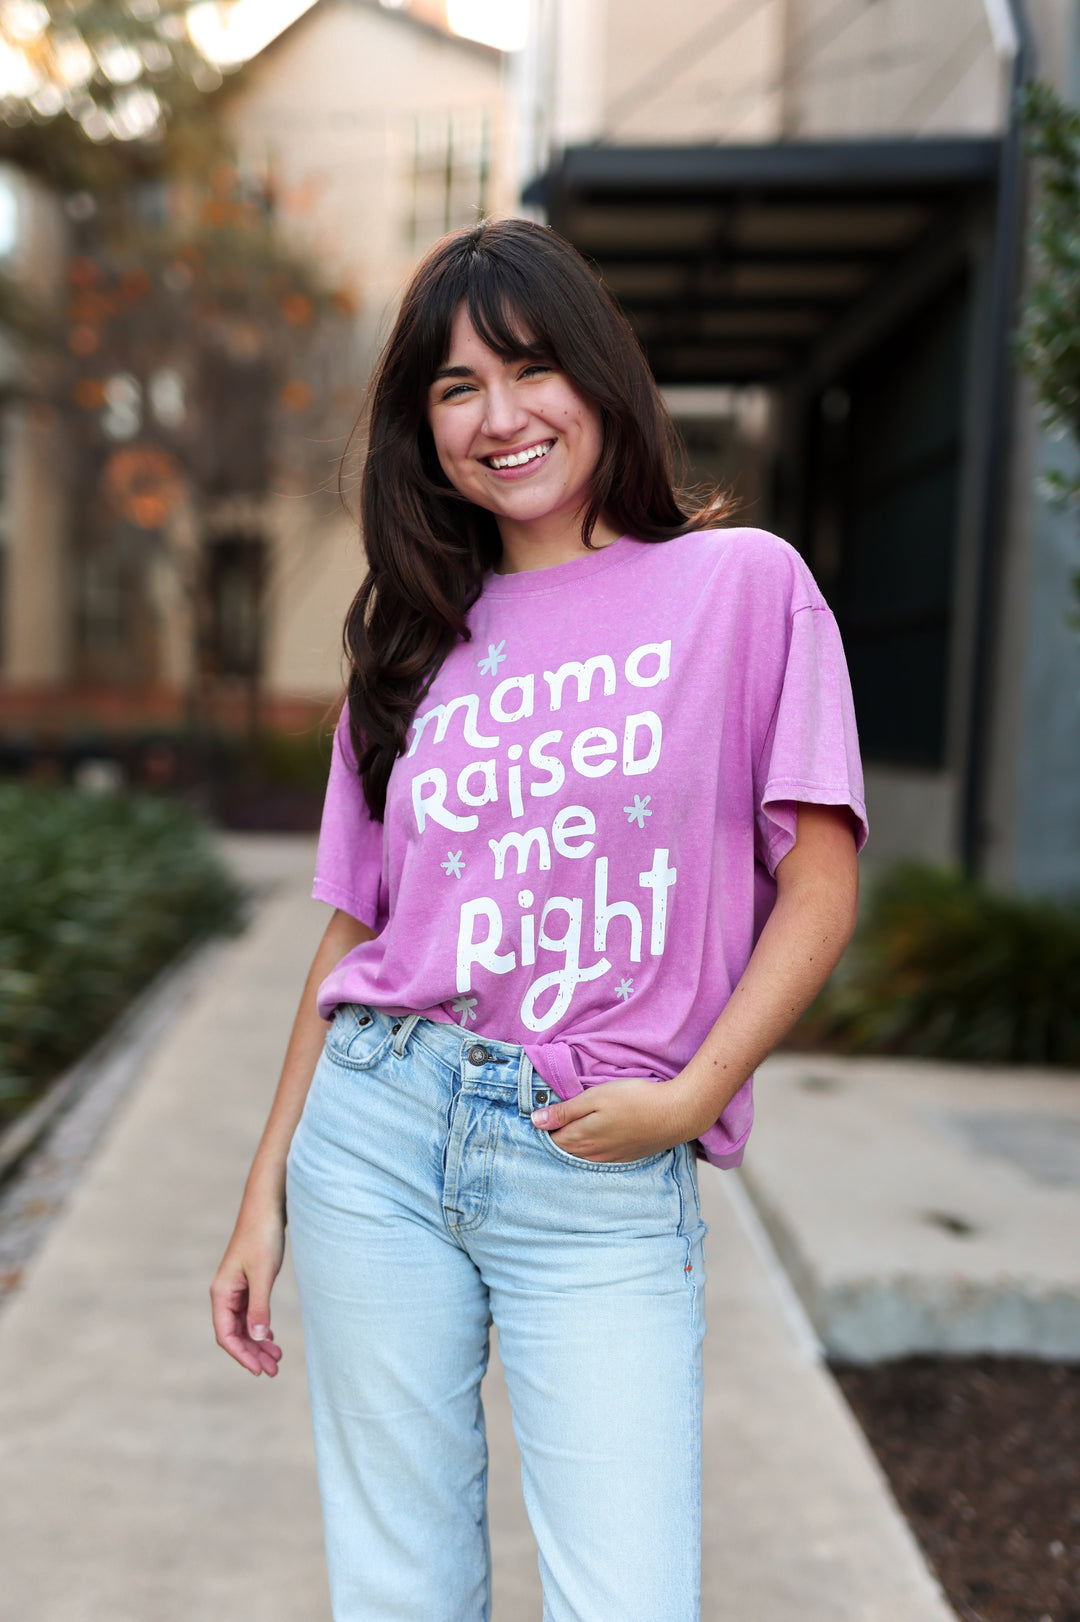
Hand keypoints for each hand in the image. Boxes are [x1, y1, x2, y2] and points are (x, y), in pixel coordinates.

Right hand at [210, 1202, 285, 1376]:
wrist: (267, 1207)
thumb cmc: (262, 1236)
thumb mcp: (263, 1274)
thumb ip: (260, 1306)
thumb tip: (258, 1338)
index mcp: (222, 1292)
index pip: (226, 1335)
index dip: (242, 1355)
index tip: (259, 1370)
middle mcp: (225, 1293)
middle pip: (235, 1334)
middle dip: (252, 1353)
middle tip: (273, 1370)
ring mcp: (236, 1288)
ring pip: (244, 1325)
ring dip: (258, 1342)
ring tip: (277, 1358)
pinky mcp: (247, 1283)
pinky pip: (250, 1314)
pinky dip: (260, 1327)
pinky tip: (270, 1336)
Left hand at [531, 1077, 698, 1162]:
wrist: (675, 1114)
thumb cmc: (635, 1100)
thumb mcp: (595, 1097)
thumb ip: (565, 1111)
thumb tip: (535, 1121)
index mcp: (581, 1137)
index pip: (550, 1137)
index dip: (544, 1125)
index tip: (541, 1111)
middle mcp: (592, 1153)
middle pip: (563, 1148)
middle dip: (555, 1135)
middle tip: (552, 1118)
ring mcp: (609, 1158)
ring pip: (580, 1154)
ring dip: (572, 1142)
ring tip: (570, 1125)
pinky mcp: (624, 1157)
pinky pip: (597, 1157)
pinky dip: (590, 1148)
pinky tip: (594, 1136)